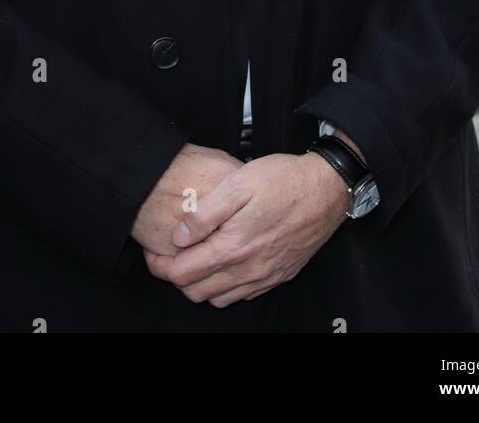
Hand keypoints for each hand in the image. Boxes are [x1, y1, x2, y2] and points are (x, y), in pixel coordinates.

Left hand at [143, 152, 348, 307]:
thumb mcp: (238, 184)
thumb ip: (205, 214)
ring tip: (195, 258)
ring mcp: (265, 276)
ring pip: (219, 298)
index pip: (182, 273)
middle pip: (196, 292)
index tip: (152, 252)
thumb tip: (179, 236)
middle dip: (176, 277)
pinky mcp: (278, 275)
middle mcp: (248, 269)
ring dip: (200, 284)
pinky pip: (243, 295)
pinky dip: (226, 286)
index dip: (160, 266)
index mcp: (234, 247)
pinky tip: (225, 262)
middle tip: (170, 255)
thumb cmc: (283, 180)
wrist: (326, 189)